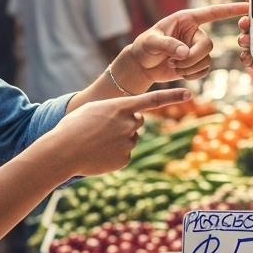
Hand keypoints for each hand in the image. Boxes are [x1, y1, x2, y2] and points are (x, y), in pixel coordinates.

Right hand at [52, 86, 192, 177]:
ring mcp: (128, 142)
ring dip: (118, 139)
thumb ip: (116, 110)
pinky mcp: (125, 159)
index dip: (173, 96)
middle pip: (138, 121)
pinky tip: (98, 154)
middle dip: (126, 124)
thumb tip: (132, 119)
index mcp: (121, 106)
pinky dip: (114, 155)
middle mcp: (129, 123)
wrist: (62, 151)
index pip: (153, 100)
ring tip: (97, 142)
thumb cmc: (73, 126)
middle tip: (104, 129)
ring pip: (130, 138)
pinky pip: (124, 155)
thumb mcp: (94, 109)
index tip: (190, 93)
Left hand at [117, 2, 248, 90]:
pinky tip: (179, 72)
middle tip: (174, 62)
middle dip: (192, 58)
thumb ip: (167, 45)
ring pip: (207, 60)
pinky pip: (205, 70)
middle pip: (208, 45)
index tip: (246, 7)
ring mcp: (196, 48)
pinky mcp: (196, 62)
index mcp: (186, 19)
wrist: (142, 66)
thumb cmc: (143, 47)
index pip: (212, 13)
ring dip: (189, 67)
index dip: (230, 10)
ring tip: (172, 65)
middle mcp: (195, 32)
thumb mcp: (150, 42)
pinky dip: (192, 75)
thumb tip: (184, 53)